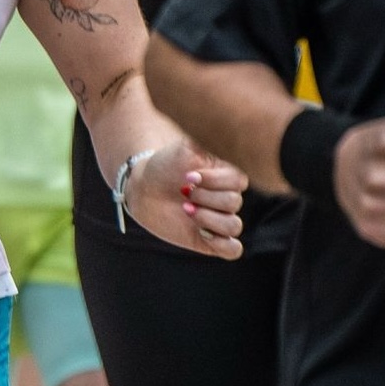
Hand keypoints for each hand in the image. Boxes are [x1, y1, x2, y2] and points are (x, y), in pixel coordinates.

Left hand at [123, 142, 247, 259]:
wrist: (145, 188)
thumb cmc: (166, 165)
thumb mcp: (185, 147)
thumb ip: (208, 140)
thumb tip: (226, 135)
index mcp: (228, 174)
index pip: (239, 181)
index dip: (214, 181)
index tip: (188, 176)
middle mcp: (228, 197)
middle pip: (234, 203)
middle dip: (204, 198)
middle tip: (182, 193)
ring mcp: (220, 219)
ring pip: (234, 226)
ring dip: (207, 219)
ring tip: (185, 210)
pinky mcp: (211, 241)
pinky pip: (233, 250)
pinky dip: (221, 244)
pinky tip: (201, 233)